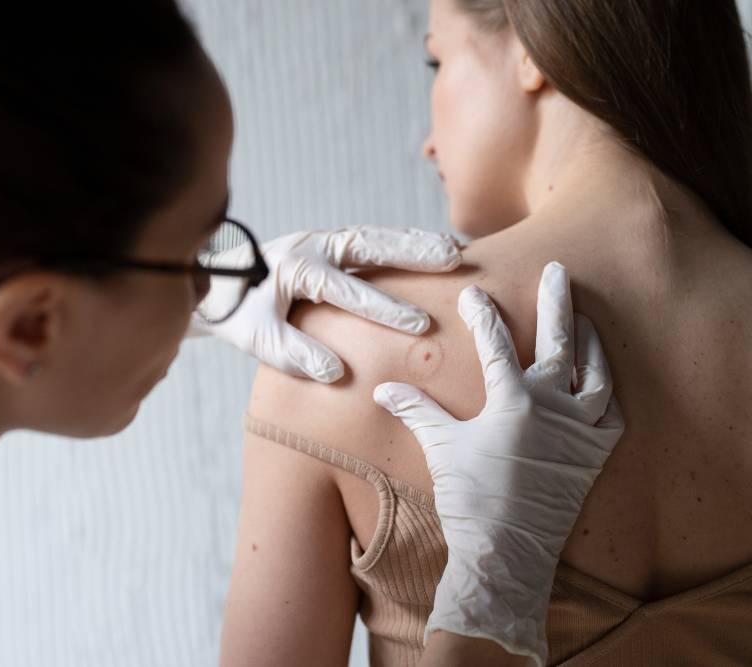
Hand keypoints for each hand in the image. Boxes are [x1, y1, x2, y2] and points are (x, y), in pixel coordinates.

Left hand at [189, 226, 461, 382]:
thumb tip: (335, 373)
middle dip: (413, 254)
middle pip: (370, 245)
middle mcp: (313, 246)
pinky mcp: (328, 245)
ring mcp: (322, 241)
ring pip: (375, 237)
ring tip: (453, 250)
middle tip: (452, 261)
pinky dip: (400, 242)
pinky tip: (429, 247)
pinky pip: (370, 240)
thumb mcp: (258, 340)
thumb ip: (294, 355)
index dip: (384, 308)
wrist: (213, 285)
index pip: (347, 289)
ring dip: (413, 242)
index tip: (419, 324)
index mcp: (296, 267)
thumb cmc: (236, 314)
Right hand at [372, 261, 624, 666]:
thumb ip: (417, 410)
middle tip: (559, 271)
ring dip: (590, 343)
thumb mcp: (441, 448)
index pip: (497, 343)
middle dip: (557, 302)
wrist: (509, 552)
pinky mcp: (594, 456)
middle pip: (560, 342)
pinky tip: (600, 384)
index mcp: (513, 400)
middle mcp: (553, 407)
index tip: (474, 290)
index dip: (483, 314)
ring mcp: (580, 431)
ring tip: (584, 321)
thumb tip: (382, 388)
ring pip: (595, 374)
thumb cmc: (472, 498)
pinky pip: (611, 415)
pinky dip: (607, 395)